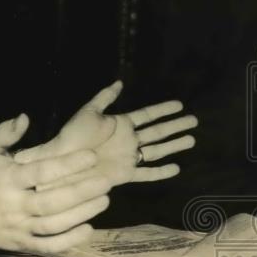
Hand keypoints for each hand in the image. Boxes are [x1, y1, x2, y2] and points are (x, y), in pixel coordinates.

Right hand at [0, 114, 110, 254]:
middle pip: (51, 202)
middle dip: (81, 192)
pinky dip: (69, 241)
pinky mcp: (23, 244)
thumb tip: (25, 117)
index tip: (92, 155)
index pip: (41, 172)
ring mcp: (19, 227)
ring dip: (81, 214)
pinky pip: (48, 246)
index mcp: (8, 180)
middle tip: (106, 181)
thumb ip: (4, 133)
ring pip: (53, 225)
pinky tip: (89, 229)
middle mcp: (14, 205)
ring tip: (104, 200)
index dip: (67, 164)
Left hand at [13, 81, 196, 188]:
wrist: (62, 161)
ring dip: (174, 145)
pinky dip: (161, 172)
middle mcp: (128, 140)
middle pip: (158, 132)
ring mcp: (128, 157)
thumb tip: (119, 83)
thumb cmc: (71, 136)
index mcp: (120, 124)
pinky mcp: (125, 174)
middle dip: (175, 126)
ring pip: (157, 150)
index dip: (163, 110)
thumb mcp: (88, 112)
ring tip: (192, 140)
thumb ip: (104, 98)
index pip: (147, 115)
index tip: (179, 105)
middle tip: (194, 121)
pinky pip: (147, 174)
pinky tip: (177, 169)